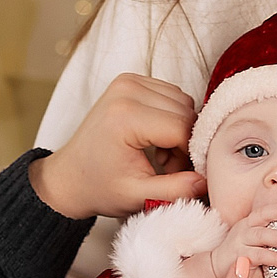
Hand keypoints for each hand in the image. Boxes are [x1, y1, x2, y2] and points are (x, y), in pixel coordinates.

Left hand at [30, 74, 204, 220]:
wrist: (70, 175)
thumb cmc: (100, 187)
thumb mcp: (138, 197)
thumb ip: (175, 191)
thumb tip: (207, 181)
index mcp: (125, 116)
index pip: (182, 128)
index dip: (189, 155)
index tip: (178, 175)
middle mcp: (127, 89)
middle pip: (186, 112)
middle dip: (185, 143)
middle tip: (167, 169)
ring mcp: (128, 81)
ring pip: (183, 102)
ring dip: (180, 131)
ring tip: (160, 156)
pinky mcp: (132, 80)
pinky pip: (172, 96)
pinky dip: (171, 119)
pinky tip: (155, 140)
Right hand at [210, 178, 276, 277]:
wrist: (216, 267)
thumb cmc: (241, 252)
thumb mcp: (252, 237)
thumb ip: (269, 232)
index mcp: (249, 222)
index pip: (265, 210)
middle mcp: (244, 229)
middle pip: (262, 219)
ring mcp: (240, 243)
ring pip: (260, 236)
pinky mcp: (239, 258)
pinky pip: (257, 256)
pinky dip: (273, 259)